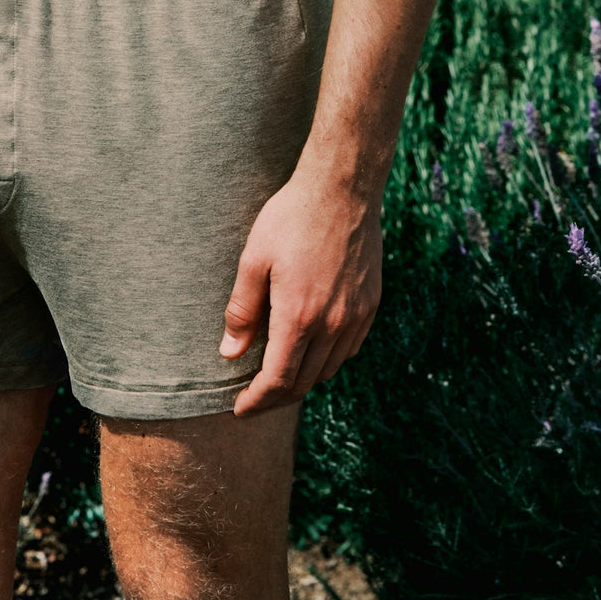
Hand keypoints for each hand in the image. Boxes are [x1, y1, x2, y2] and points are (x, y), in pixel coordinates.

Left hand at [220, 164, 381, 415]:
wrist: (342, 190)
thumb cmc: (291, 218)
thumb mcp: (253, 259)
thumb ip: (242, 310)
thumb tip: (230, 352)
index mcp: (300, 316)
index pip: (278, 380)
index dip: (257, 401)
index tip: (239, 409)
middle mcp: (333, 324)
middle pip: (304, 383)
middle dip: (275, 398)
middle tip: (252, 399)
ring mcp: (356, 316)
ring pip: (329, 369)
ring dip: (302, 381)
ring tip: (277, 377)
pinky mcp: (370, 305)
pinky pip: (349, 350)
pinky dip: (327, 361)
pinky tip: (311, 351)